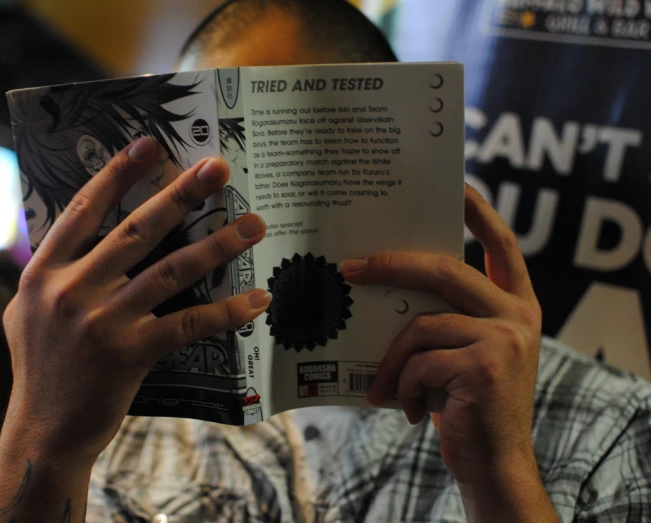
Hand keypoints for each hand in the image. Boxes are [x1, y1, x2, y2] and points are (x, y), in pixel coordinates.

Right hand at [2, 138, 269, 461]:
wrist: (43, 430)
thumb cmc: (41, 367)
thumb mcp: (25, 311)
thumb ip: (51, 271)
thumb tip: (77, 233)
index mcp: (42, 273)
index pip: (83, 211)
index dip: (118, 174)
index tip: (150, 145)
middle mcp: (69, 290)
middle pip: (136, 230)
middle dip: (180, 194)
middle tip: (217, 167)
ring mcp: (100, 322)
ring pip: (171, 271)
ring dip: (217, 244)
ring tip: (253, 225)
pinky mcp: (129, 354)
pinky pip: (188, 324)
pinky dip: (226, 311)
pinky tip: (257, 299)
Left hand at [341, 184, 551, 519]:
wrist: (493, 461)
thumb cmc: (466, 402)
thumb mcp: (463, 352)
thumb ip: (444, 316)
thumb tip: (382, 280)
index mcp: (515, 304)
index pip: (502, 244)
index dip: (479, 210)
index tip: (456, 183)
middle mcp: (518, 314)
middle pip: (446, 269)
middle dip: (392, 266)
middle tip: (350, 269)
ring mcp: (505, 338)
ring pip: (422, 325)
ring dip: (393, 361)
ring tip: (384, 388)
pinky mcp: (485, 365)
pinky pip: (420, 361)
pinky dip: (404, 386)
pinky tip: (409, 410)